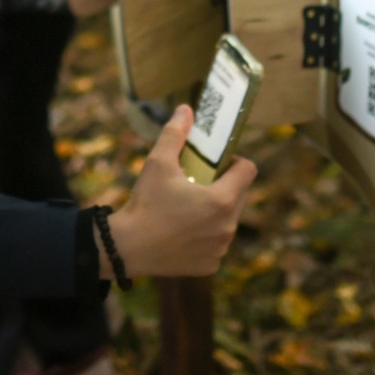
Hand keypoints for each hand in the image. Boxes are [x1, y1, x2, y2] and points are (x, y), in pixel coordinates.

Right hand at [99, 105, 257, 278]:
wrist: (125, 248)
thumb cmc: (145, 204)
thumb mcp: (158, 163)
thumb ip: (175, 134)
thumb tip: (186, 109)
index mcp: (222, 200)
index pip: (248, 171)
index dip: (235, 162)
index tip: (215, 164)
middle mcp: (228, 226)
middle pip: (240, 195)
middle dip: (224, 186)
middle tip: (197, 183)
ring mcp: (220, 248)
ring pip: (229, 220)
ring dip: (216, 212)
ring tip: (188, 208)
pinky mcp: (210, 265)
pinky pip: (217, 243)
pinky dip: (206, 236)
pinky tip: (183, 232)